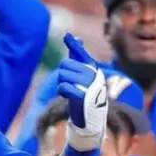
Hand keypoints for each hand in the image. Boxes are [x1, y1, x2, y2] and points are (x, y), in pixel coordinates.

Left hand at [56, 32, 107, 151]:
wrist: (90, 120)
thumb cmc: (84, 97)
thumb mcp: (82, 77)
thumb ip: (77, 58)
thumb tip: (74, 38)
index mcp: (93, 69)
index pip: (81, 54)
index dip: (73, 45)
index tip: (66, 36)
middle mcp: (93, 74)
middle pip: (65, 64)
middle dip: (63, 75)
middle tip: (70, 85)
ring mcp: (88, 85)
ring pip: (62, 74)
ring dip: (61, 84)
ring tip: (69, 92)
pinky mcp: (82, 95)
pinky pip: (63, 86)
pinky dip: (62, 91)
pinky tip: (66, 96)